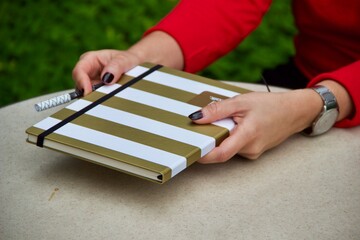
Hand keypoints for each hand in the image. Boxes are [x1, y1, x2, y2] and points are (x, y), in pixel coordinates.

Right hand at [72, 31, 183, 95]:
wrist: (139, 67)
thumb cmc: (130, 59)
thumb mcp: (125, 60)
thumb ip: (117, 66)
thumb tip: (107, 77)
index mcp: (90, 60)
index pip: (79, 71)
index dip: (81, 81)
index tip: (88, 91)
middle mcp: (88, 73)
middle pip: (80, 86)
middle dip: (87, 94)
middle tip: (98, 101)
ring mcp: (93, 85)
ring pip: (87, 96)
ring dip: (95, 100)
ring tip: (108, 102)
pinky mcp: (99, 94)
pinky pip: (96, 101)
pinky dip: (101, 104)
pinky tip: (109, 106)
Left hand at [189, 90, 322, 162]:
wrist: (295, 112)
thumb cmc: (271, 105)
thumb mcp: (242, 102)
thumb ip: (218, 110)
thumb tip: (196, 118)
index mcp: (247, 136)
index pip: (220, 154)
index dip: (203, 155)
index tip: (190, 149)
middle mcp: (250, 149)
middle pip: (221, 150)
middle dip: (210, 140)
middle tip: (201, 126)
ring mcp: (252, 152)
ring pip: (228, 148)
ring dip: (221, 136)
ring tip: (225, 120)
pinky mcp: (253, 151)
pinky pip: (235, 146)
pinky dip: (230, 137)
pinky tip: (234, 124)